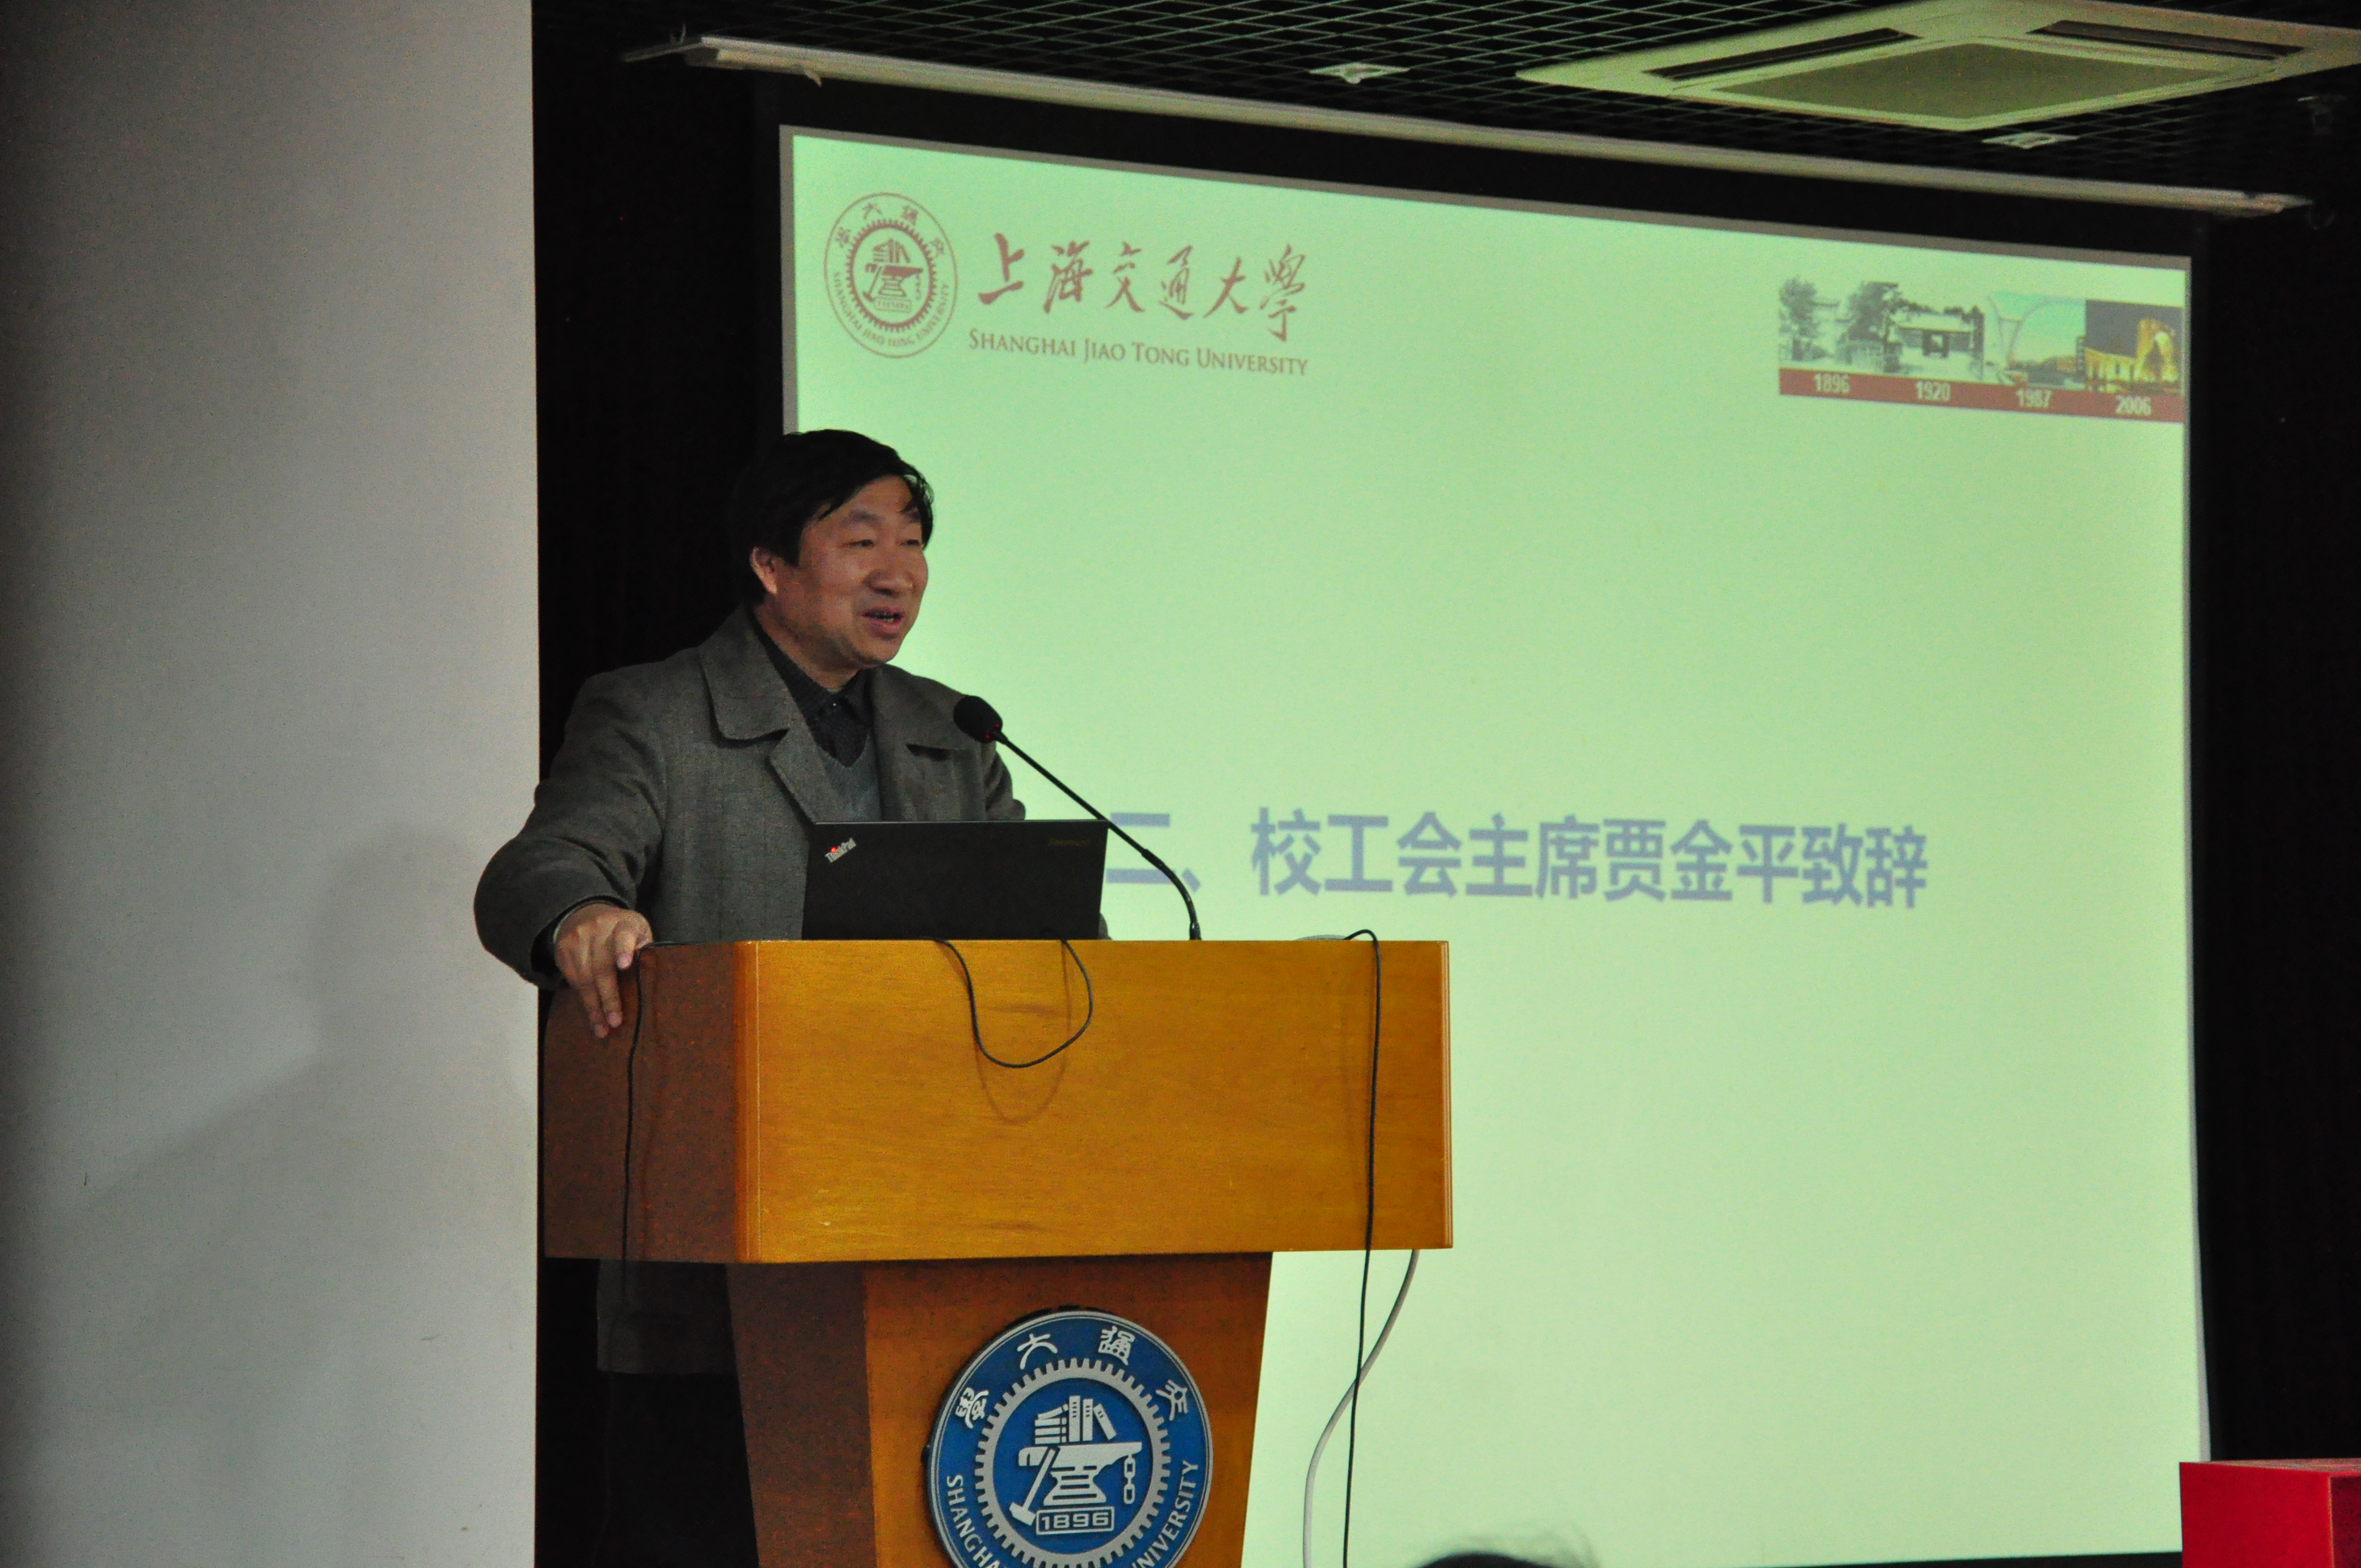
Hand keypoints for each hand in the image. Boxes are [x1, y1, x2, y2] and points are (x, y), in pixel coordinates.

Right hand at [555, 902, 654, 1038]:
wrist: (583, 914)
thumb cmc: (621, 930)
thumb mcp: (638, 930)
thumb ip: (645, 949)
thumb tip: (651, 976)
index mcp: (623, 924)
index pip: (624, 935)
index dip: (624, 950)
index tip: (625, 965)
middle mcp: (598, 930)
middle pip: (602, 966)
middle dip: (609, 997)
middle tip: (616, 1021)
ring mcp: (577, 940)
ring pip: (585, 979)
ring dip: (594, 1007)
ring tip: (603, 1028)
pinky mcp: (563, 952)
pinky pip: (573, 982)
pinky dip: (584, 1002)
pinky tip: (593, 1018)